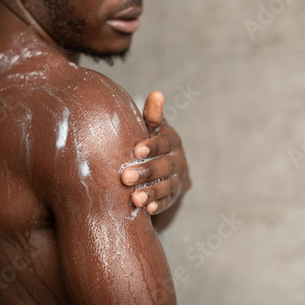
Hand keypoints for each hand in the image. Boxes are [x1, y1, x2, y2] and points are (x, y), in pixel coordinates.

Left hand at [121, 91, 190, 214]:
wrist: (162, 165)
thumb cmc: (149, 141)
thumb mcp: (151, 128)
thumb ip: (152, 115)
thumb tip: (156, 94)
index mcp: (172, 140)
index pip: (165, 142)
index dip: (153, 146)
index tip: (137, 150)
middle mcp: (178, 160)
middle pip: (165, 166)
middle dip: (146, 172)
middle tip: (126, 177)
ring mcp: (177, 180)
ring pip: (167, 187)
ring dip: (151, 193)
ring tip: (135, 199)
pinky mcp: (173, 196)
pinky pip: (167, 202)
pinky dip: (158, 206)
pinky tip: (147, 210)